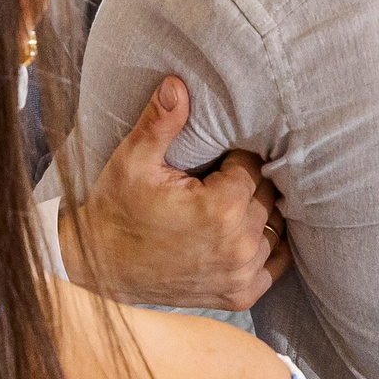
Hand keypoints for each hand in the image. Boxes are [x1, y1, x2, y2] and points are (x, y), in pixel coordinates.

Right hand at [61, 76, 285, 310]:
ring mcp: (241, 274)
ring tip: (223, 207)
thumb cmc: (117, 208)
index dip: (232, 159)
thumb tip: (176, 83)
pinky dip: (267, 244)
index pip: (252, 166)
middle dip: (245, 184)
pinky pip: (277, 261)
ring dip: (256, 213)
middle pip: (266, 195)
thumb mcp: (133, 160)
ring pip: (274, 226)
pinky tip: (243, 232)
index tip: (210, 163)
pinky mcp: (241, 295)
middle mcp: (238, 246)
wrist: (101, 265)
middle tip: (213, 182)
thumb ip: (161, 121)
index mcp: (220, 209)